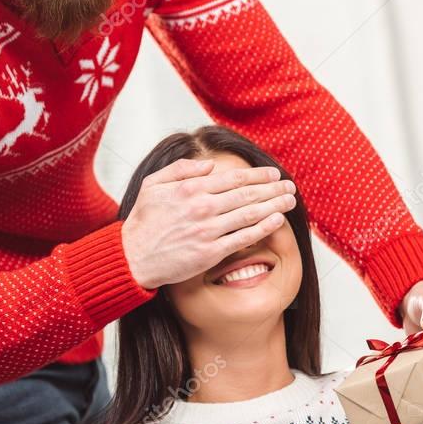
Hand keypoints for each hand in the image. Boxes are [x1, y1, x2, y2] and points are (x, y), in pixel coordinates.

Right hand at [121, 159, 297, 289]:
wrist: (132, 257)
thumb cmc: (143, 221)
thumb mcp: (153, 185)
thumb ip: (181, 170)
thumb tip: (208, 165)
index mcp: (191, 188)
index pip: (233, 178)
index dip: (258, 175)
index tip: (274, 174)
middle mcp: (203, 207)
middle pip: (247, 194)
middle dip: (273, 189)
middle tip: (290, 186)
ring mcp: (208, 230)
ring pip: (250, 214)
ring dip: (274, 205)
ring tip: (290, 201)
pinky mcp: (211, 252)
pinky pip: (244, 237)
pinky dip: (263, 228)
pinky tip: (277, 221)